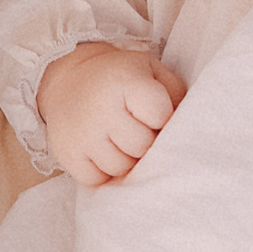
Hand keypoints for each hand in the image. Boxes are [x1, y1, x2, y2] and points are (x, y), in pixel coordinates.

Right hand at [35, 42, 186, 185]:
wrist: (68, 79)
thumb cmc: (119, 79)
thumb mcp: (151, 71)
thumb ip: (175, 95)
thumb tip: (186, 130)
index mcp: (126, 80)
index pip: (160, 116)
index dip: (160, 118)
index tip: (151, 111)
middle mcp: (101, 107)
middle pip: (141, 146)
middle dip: (144, 141)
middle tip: (134, 127)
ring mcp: (82, 133)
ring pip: (120, 168)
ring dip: (125, 158)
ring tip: (117, 138)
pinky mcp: (67, 153)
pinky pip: (97, 179)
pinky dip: (102, 170)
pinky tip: (100, 149)